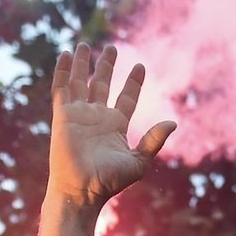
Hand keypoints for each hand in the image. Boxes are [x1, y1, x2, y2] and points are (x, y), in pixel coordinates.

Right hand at [47, 44, 175, 209]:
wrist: (81, 190)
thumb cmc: (109, 181)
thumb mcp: (138, 161)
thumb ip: (153, 140)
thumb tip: (173, 122)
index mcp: (115, 126)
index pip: (126, 98)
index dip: (133, 83)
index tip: (140, 66)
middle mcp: (97, 118)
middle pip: (102, 85)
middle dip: (107, 66)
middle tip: (112, 48)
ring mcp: (78, 115)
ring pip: (81, 82)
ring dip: (83, 64)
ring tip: (85, 45)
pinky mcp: (63, 116)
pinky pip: (62, 89)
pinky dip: (64, 71)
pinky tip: (67, 54)